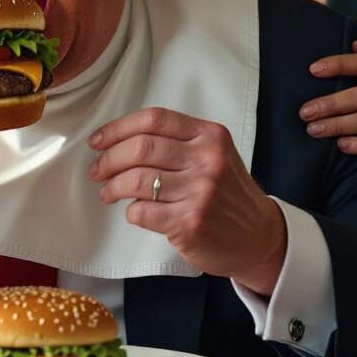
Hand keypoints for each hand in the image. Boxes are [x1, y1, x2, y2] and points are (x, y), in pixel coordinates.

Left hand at [87, 108, 286, 295]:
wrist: (259, 237)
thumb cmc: (227, 193)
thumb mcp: (214, 154)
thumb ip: (177, 141)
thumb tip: (119, 140)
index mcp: (210, 135)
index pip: (154, 119)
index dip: (118, 128)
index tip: (98, 141)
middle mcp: (207, 159)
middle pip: (140, 148)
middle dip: (109, 159)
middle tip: (98, 171)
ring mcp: (200, 192)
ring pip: (136, 180)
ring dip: (113, 187)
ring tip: (108, 192)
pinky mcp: (190, 222)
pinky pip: (142, 211)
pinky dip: (130, 211)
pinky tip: (134, 212)